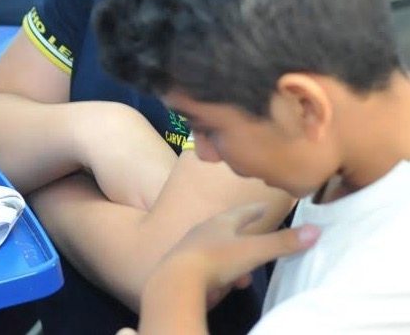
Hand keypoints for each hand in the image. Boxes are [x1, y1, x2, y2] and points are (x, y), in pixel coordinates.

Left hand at [156, 203, 318, 303]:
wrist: (176, 281)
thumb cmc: (216, 258)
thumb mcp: (254, 250)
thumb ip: (283, 242)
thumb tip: (316, 230)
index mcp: (221, 221)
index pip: (245, 211)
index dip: (259, 209)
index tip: (269, 206)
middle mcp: (206, 231)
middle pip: (231, 231)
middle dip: (248, 238)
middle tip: (262, 242)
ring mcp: (194, 249)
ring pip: (222, 252)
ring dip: (237, 263)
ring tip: (247, 276)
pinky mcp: (188, 269)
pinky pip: (212, 269)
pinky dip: (225, 276)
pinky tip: (229, 285)